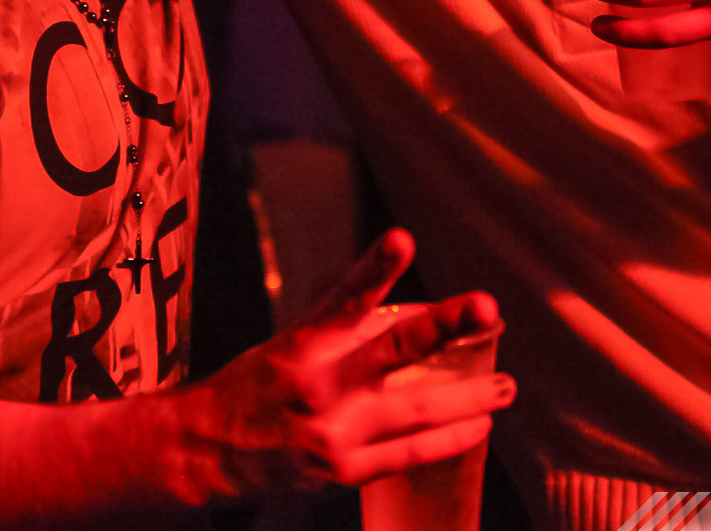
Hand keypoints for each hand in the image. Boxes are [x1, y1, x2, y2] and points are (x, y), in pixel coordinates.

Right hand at [190, 229, 511, 496]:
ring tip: (505, 386)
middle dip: (443, 328)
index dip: (375, 268)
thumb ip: (339, 336)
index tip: (403, 239)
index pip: (343, 298)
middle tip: (486, 306)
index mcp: (300, 347)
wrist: (205, 453)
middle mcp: (319, 386)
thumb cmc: (250, 390)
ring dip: (468, 398)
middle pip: (391, 350)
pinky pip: (409, 454)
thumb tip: (401, 320)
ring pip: (416, 410)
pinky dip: (448, 440)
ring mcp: (334, 432)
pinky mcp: (343, 471)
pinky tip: (477, 427)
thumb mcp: (285, 350)